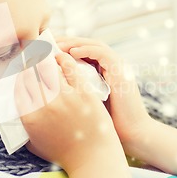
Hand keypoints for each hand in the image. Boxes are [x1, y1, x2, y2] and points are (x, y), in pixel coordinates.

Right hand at [15, 52, 122, 172]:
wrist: (92, 159)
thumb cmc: (63, 154)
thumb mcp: (34, 143)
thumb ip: (23, 124)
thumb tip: (16, 107)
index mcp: (30, 117)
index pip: (18, 87)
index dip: (19, 75)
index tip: (21, 69)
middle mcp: (44, 105)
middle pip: (31, 74)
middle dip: (29, 62)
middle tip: (30, 54)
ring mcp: (64, 98)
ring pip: (49, 67)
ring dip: (45, 58)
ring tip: (45, 53)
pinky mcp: (82, 93)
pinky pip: (70, 68)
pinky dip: (64, 59)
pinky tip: (62, 57)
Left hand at [56, 36, 153, 154]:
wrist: (132, 135)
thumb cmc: (106, 125)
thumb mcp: (84, 103)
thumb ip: (72, 91)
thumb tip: (46, 86)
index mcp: (103, 71)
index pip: (82, 51)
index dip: (63, 48)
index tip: (44, 49)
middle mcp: (111, 66)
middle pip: (86, 44)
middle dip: (66, 41)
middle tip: (47, 41)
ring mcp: (118, 68)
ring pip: (94, 45)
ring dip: (74, 43)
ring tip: (57, 45)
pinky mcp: (121, 72)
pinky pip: (103, 54)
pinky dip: (87, 50)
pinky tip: (71, 53)